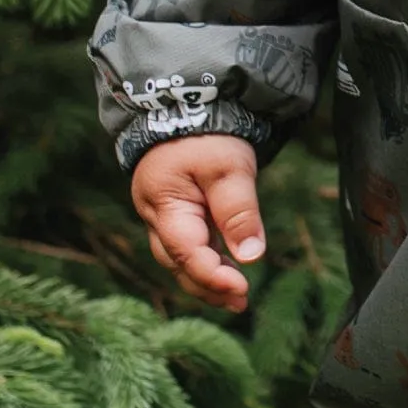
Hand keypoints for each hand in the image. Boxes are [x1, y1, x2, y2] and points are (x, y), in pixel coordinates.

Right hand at [130, 135, 264, 312]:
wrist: (188, 104)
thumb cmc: (207, 135)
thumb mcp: (228, 167)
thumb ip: (238, 210)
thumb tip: (251, 257)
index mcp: (164, 206)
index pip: (186, 252)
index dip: (212, 275)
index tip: (241, 289)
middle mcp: (156, 217)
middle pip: (178, 263)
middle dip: (207, 286)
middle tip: (240, 302)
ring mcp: (163, 215)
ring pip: (180, 257)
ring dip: (206, 278)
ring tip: (236, 297)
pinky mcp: (175, 211)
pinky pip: (186, 244)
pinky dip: (204, 260)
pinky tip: (226, 270)